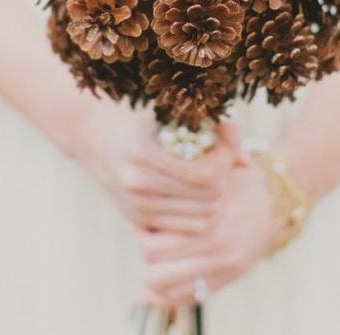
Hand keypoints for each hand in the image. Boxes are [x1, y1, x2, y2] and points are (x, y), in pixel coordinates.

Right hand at [70, 98, 239, 233]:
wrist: (92, 136)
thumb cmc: (139, 117)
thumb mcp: (173, 112)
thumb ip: (217, 129)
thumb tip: (247, 162)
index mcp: (143, 154)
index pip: (205, 174)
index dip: (224, 161)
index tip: (222, 146)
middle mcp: (137, 184)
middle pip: (207, 197)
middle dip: (222, 178)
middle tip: (218, 160)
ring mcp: (136, 206)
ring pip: (201, 217)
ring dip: (213, 197)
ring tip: (207, 175)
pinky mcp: (137, 220)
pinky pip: (186, 227)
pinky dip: (199, 211)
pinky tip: (194, 191)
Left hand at [135, 155, 274, 306]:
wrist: (275, 201)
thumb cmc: (236, 180)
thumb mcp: (212, 174)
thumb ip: (181, 184)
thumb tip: (141, 195)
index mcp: (208, 220)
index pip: (155, 242)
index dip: (139, 232)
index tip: (134, 221)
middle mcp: (215, 247)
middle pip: (156, 266)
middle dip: (143, 253)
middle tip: (142, 237)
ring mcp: (223, 267)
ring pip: (168, 287)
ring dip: (152, 275)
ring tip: (151, 258)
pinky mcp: (228, 278)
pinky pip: (190, 297)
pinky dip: (167, 296)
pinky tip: (154, 286)